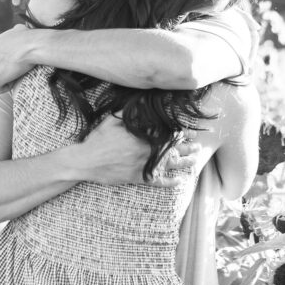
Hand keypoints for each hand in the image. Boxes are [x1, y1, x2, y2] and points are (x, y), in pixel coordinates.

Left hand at [0, 25, 32, 91]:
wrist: (30, 46)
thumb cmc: (28, 37)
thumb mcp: (19, 29)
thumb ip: (14, 32)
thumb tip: (19, 29)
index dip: (3, 61)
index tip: (14, 62)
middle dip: (1, 71)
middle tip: (15, 71)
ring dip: (2, 80)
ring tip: (15, 78)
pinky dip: (5, 88)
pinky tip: (14, 83)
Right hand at [77, 115, 198, 186]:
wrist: (86, 161)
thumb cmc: (99, 139)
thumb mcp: (114, 120)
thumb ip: (130, 113)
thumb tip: (143, 102)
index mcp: (143, 136)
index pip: (168, 134)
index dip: (182, 134)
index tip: (191, 133)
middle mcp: (146, 151)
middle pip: (173, 149)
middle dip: (187, 148)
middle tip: (198, 146)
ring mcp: (143, 166)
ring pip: (169, 165)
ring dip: (184, 163)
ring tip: (195, 161)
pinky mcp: (138, 178)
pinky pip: (157, 181)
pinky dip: (169, 182)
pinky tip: (179, 181)